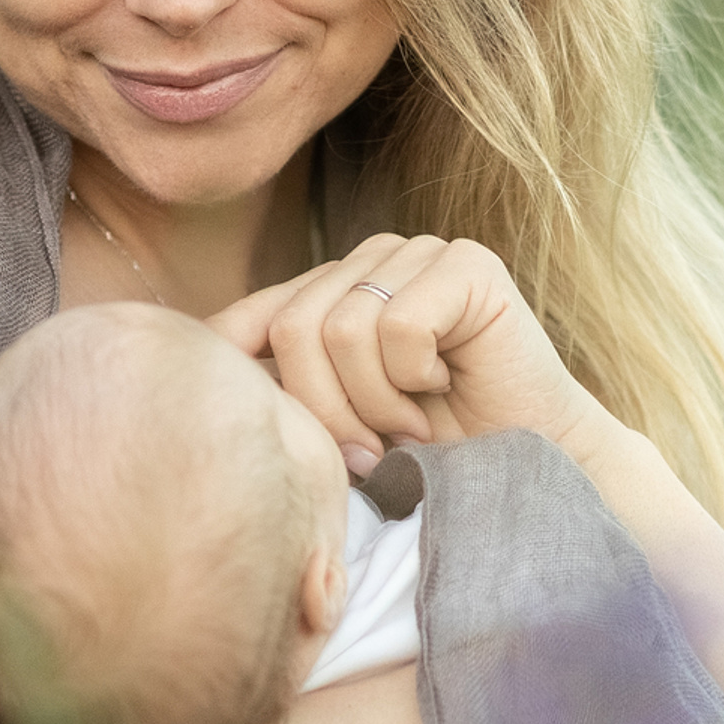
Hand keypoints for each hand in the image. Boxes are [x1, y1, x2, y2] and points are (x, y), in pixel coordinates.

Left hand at [208, 233, 608, 474]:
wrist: (529, 469)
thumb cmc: (431, 455)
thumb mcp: (336, 426)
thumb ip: (281, 392)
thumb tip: (194, 368)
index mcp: (329, 292)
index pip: (250, 318)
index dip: (237, 374)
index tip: (256, 437)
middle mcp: (369, 261)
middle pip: (292, 329)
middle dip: (327, 411)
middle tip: (370, 451)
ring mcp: (419, 254)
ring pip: (341, 329)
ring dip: (377, 403)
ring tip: (411, 425)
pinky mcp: (468, 264)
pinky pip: (397, 325)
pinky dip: (415, 378)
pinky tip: (445, 387)